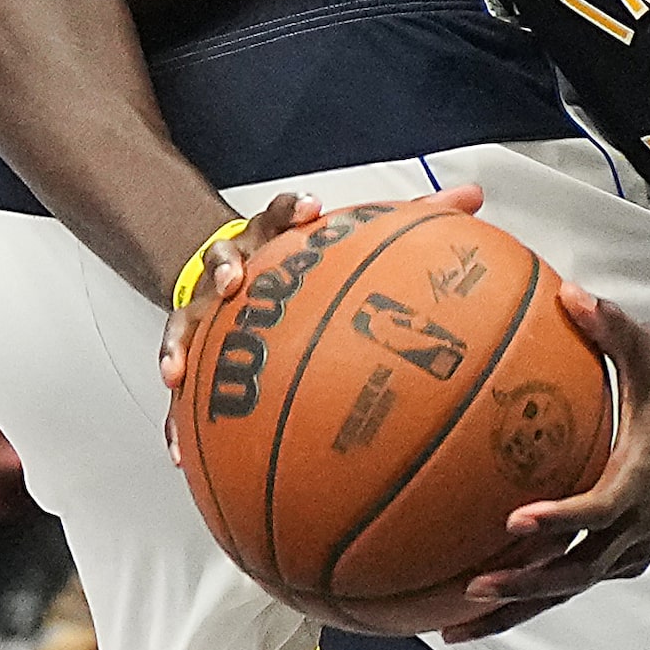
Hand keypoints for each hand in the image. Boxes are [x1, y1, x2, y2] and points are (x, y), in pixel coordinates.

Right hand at [157, 184, 487, 429]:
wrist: (234, 273)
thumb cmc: (302, 262)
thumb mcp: (347, 240)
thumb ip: (410, 219)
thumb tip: (472, 197)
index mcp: (275, 238)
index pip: (281, 213)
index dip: (294, 208)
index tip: (312, 210)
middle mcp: (235, 267)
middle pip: (222, 258)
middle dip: (225, 266)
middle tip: (234, 279)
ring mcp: (206, 309)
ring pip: (185, 320)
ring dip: (181, 341)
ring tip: (177, 371)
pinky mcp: (193, 352)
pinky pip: (181, 390)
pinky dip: (177, 420)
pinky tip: (180, 452)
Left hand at [445, 283, 649, 640]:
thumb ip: (611, 326)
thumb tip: (569, 293)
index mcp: (641, 478)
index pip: (599, 508)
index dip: (560, 519)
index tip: (515, 522)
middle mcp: (635, 525)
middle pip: (576, 572)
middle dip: (524, 587)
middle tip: (471, 589)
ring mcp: (629, 547)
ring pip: (569, 589)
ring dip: (517, 610)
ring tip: (457, 625)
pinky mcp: (621, 556)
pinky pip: (572, 584)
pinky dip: (531, 601)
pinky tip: (484, 609)